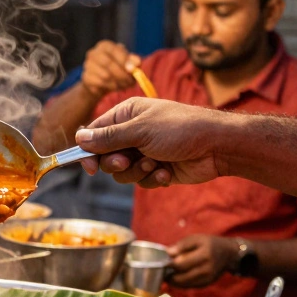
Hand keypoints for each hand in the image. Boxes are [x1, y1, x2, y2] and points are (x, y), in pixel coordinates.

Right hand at [75, 98, 234, 187]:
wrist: (216, 146)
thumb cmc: (180, 129)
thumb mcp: (140, 131)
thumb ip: (108, 138)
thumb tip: (80, 138)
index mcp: (127, 115)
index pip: (96, 133)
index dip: (89, 151)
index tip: (89, 167)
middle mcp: (133, 133)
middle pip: (107, 156)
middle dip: (117, 163)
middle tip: (128, 161)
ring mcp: (145, 151)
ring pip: (123, 173)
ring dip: (137, 171)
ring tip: (155, 163)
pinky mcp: (157, 168)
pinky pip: (142, 181)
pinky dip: (153, 178)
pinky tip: (167, 172)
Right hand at [80, 40, 141, 97]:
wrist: (101, 82)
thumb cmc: (118, 68)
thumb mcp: (128, 63)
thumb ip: (134, 61)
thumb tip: (136, 63)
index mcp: (105, 46)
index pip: (114, 50)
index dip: (124, 60)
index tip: (132, 70)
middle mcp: (93, 53)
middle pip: (108, 63)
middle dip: (122, 74)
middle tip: (130, 82)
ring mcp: (87, 65)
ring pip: (104, 76)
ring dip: (117, 83)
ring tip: (123, 85)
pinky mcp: (85, 77)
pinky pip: (100, 84)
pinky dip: (109, 87)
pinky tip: (114, 87)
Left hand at [168, 235, 239, 286]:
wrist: (227, 254)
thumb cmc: (208, 244)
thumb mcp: (196, 239)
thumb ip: (181, 245)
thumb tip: (167, 253)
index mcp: (204, 254)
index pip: (181, 264)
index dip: (168, 265)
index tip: (161, 262)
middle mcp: (207, 269)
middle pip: (182, 276)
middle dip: (169, 275)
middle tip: (161, 270)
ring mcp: (207, 278)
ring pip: (184, 284)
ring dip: (173, 281)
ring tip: (166, 274)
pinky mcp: (206, 284)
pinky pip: (189, 286)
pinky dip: (180, 283)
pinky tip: (175, 278)